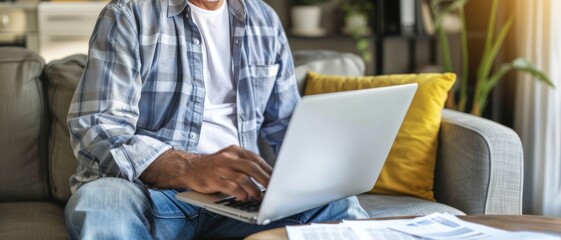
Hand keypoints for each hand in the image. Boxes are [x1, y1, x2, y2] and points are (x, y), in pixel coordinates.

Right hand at [140, 145, 271, 200]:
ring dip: (254, 189)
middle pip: (253, 167)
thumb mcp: (229, 159)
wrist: (188, 168)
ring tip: (259, 197)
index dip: (268, 170)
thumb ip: (244, 164)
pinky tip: (245, 198)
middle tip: (273, 189)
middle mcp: (229, 157)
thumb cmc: (213, 166)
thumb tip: (265, 175)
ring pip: (244, 178)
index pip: (256, 159)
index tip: (277, 179)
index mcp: (235, 150)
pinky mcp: (214, 179)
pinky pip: (231, 187)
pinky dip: (240, 193)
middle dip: (266, 179)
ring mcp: (221, 168)